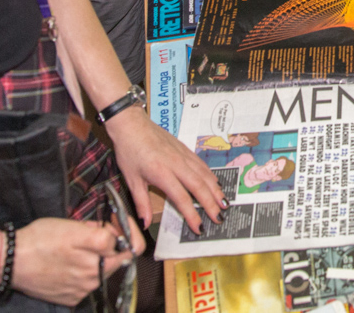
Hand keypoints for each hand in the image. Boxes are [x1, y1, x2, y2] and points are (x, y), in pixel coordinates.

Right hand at [12, 217, 136, 306]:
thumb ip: (100, 233)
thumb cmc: (40, 239)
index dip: (127, 230)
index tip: (117, 223)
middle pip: (118, 260)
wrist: (12, 261)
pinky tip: (68, 262)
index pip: (133, 247)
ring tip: (77, 247)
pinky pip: (87, 283)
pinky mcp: (71, 298)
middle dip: (113, 244)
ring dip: (97, 258)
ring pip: (102, 271)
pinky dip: (84, 272)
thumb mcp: (72, 226)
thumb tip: (114, 235)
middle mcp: (93, 278)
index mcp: (97, 257)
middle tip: (96, 232)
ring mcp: (82, 290)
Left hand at [104, 109, 226, 230]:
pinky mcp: (185, 149)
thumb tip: (144, 223)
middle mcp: (176, 164)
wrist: (132, 125)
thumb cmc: (129, 151)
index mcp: (162, 173)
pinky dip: (211, 175)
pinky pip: (201, 164)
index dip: (191, 215)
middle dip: (211, 204)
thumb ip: (140, 202)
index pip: (181, 198)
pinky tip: (216, 183)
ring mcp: (182, 155)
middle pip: (199, 186)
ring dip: (216, 190)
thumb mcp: (131, 179)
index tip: (199, 228)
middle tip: (220, 218)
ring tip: (224, 203)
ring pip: (204, 174)